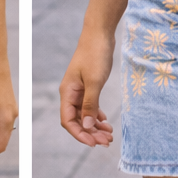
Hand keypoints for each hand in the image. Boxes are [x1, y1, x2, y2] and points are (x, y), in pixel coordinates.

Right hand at [60, 31, 115, 146]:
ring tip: (110, 134)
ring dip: (95, 126)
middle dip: (90, 133)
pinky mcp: (88, 85)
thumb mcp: (94, 82)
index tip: (94, 143)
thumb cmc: (95, 55)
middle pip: (77, 120)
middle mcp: (71, 93)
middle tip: (107, 141)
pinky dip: (97, 116)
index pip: (68, 121)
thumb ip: (90, 105)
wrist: (99, 34)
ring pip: (84, 115)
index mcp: (67, 92)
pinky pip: (90, 106)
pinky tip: (106, 121)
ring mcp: (79, 90)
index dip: (79, 134)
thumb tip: (86, 127)